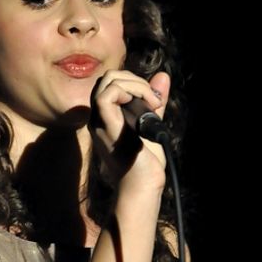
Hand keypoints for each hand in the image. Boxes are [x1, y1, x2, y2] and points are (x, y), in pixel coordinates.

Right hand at [88, 69, 169, 191]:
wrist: (143, 185)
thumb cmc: (146, 163)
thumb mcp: (152, 124)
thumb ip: (154, 101)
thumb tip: (163, 76)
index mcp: (105, 117)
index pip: (111, 84)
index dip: (133, 83)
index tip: (153, 100)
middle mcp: (98, 117)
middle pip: (107, 78)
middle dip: (134, 79)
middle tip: (153, 99)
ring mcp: (99, 121)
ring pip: (107, 81)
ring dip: (136, 84)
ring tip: (152, 103)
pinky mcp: (106, 125)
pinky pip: (108, 94)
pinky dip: (130, 91)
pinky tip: (146, 106)